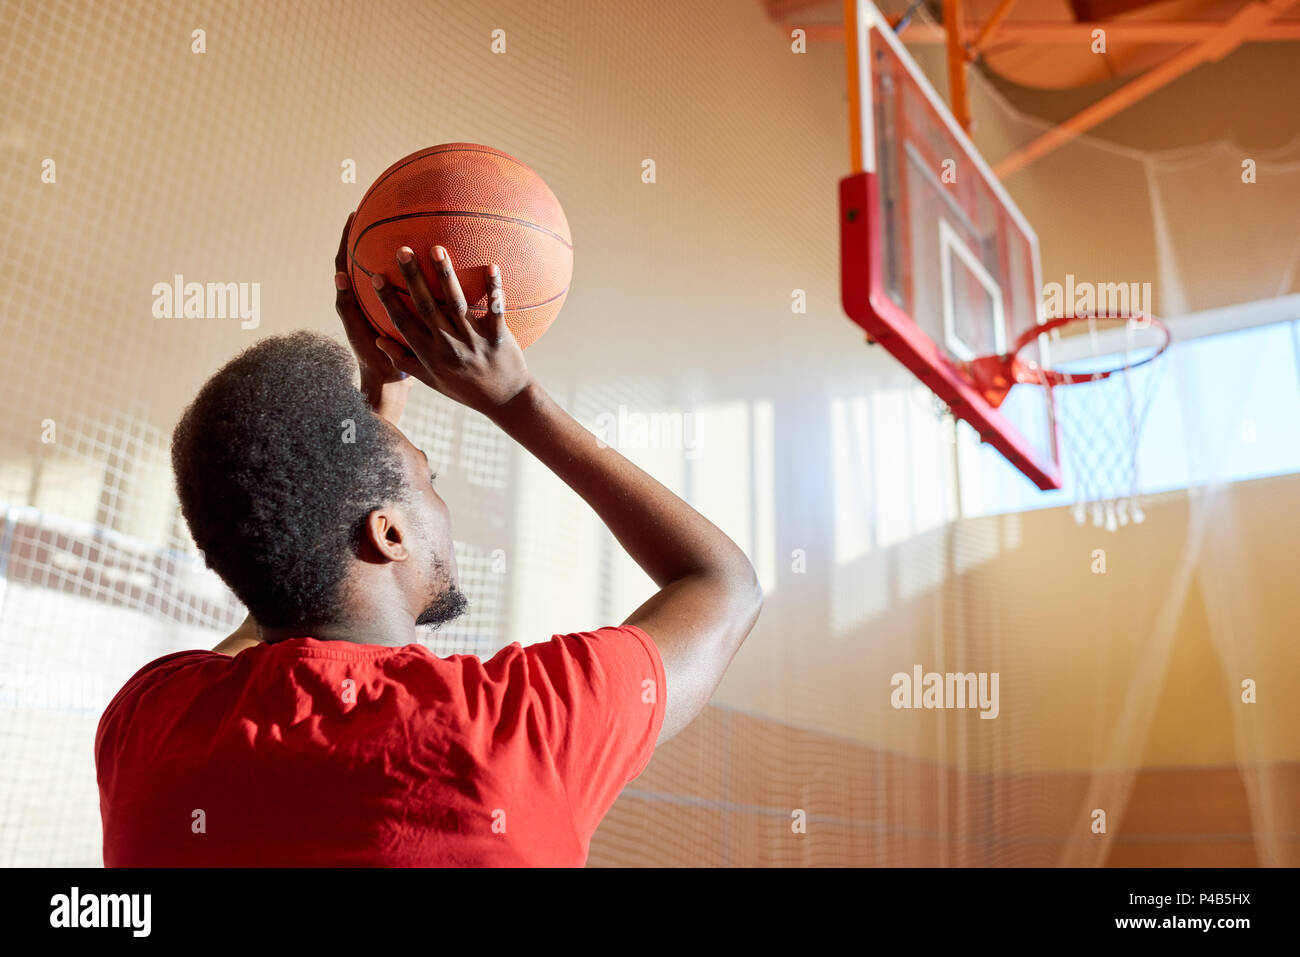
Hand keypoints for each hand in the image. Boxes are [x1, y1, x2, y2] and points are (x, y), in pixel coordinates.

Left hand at [334, 212, 408, 389]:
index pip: (345, 261)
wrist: (390, 383)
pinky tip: (436, 264)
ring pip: (389, 272)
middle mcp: (368, 300)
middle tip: (382, 213)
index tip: (352, 215)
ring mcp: (385, 307)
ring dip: (396, 252)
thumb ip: (347, 306)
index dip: (347, 238)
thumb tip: (337, 275)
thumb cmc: (373, 360)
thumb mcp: (361, 332)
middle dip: (371, 236)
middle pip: (365, 260)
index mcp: (353, 301)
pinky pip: (412, 288)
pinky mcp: (404, 315)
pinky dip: (419, 275)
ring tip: (410, 230)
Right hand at [369, 245, 534, 415]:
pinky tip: (491, 266)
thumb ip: (405, 361)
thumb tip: (378, 341)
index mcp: (430, 355)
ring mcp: (474, 341)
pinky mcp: (499, 337)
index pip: (403, 323)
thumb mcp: (432, 381)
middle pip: (426, 307)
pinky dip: (494, 289)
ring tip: (437, 249)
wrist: (505, 402)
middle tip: (403, 250)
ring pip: (457, 304)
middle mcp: (449, 346)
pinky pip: (496, 310)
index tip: (375, 276)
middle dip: (413, 277)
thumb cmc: (465, 389)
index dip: (388, 300)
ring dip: (446, 276)